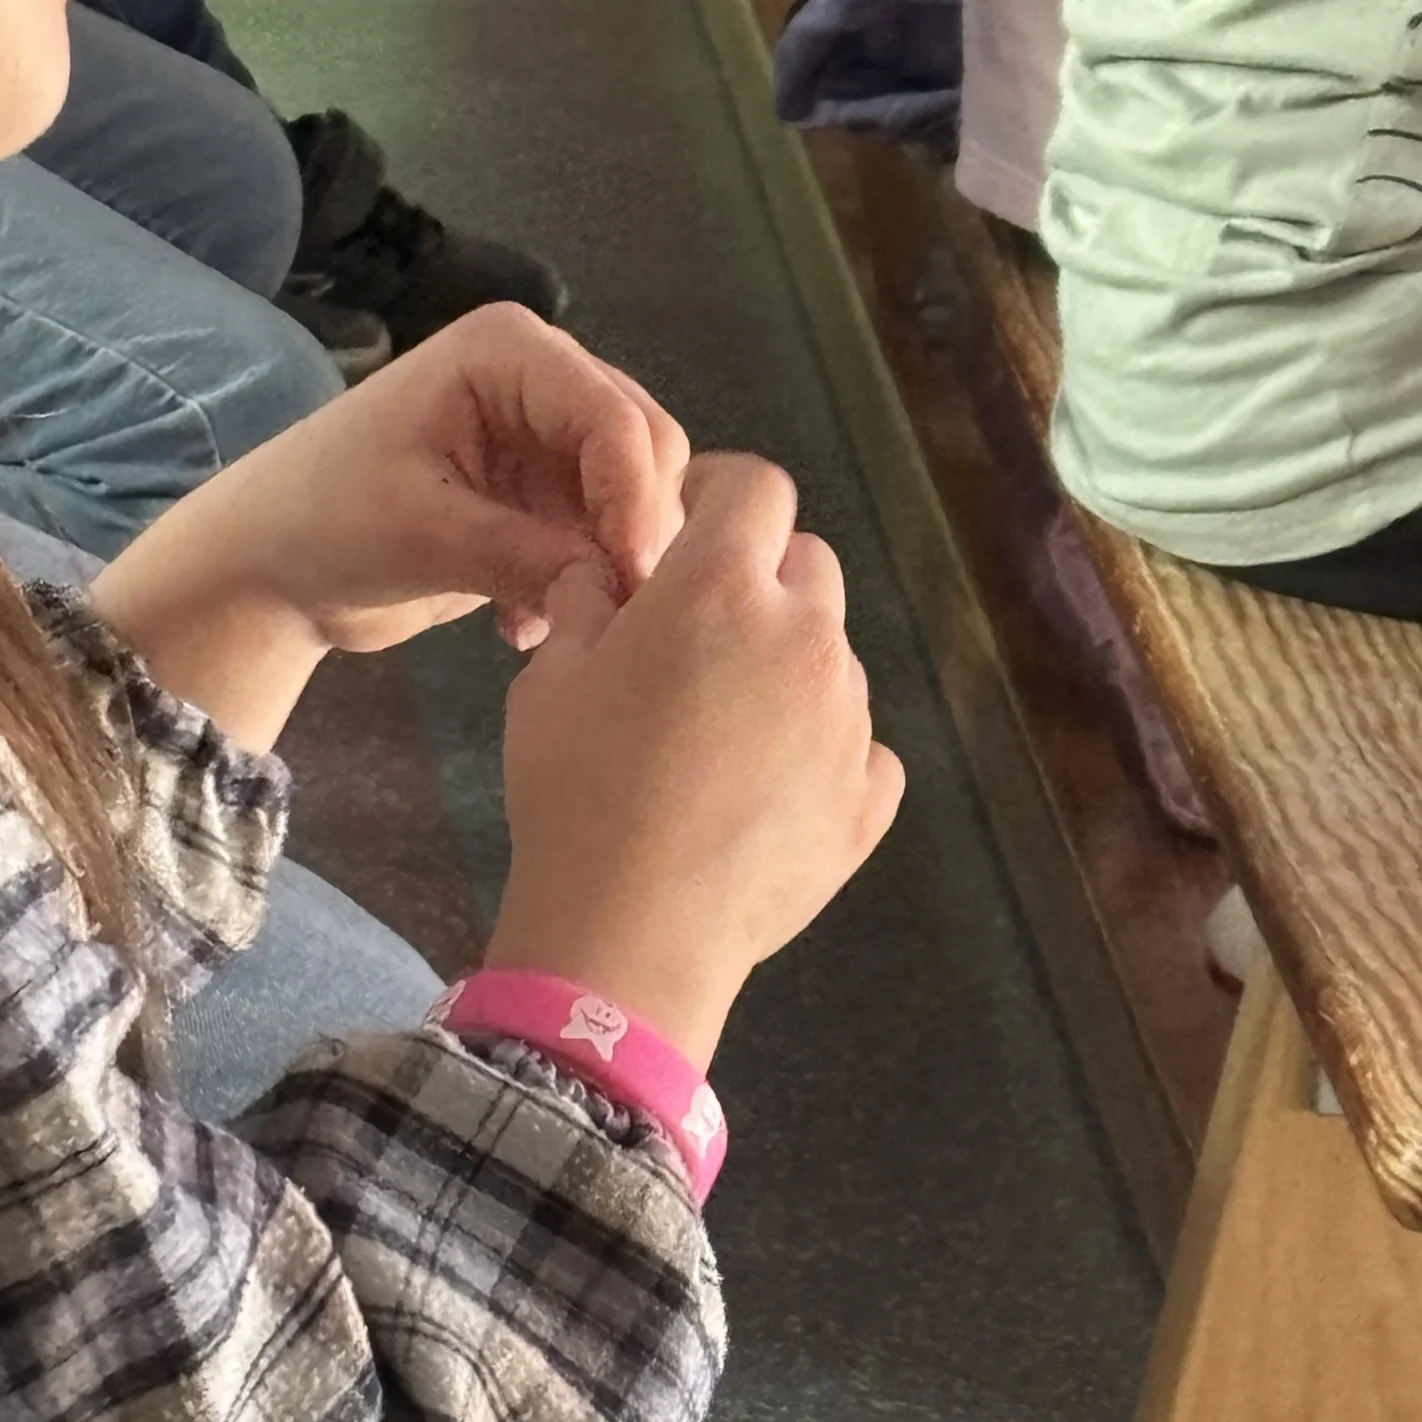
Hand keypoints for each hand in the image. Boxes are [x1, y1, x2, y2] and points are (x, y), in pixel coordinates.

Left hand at [195, 302, 690, 652]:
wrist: (274, 568)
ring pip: (636, 499)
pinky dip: (582, 583)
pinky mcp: (547, 494)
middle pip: (647, 450)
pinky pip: (604, 537)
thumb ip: (528, 554)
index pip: (615, 419)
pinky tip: (522, 626)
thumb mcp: (425, 535)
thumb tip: (617, 584)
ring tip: (555, 622)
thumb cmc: (324, 521)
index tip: (632, 583)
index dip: (636, 502)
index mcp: (512, 351)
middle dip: (636, 532)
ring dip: (608, 564)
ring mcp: (550, 437)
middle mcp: (547, 379)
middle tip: (611, 614)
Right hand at [487, 454, 905, 1069]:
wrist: (630, 933)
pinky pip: (862, 748)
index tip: (690, 524)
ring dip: (788, 668)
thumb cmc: (576, 792)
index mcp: (722, 588)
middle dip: (760, 580)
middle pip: (808, 565)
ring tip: (724, 733)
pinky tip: (767, 792)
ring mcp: (850, 719)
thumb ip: (585, 603)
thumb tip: (599, 575)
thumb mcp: (552, 680)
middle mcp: (806, 638)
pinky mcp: (870, 797)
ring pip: (833, 658)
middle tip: (701, 635)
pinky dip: (824, 753)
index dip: (722, 493)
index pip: (758, 487)